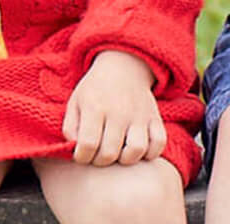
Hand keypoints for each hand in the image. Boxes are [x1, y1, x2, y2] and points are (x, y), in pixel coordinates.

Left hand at [64, 50, 165, 165]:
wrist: (123, 67)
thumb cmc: (95, 90)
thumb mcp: (75, 103)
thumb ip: (70, 129)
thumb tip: (75, 150)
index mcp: (95, 107)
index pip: (87, 145)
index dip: (82, 157)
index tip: (82, 154)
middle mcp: (119, 111)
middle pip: (110, 153)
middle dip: (100, 161)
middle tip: (98, 154)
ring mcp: (139, 115)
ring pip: (136, 150)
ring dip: (125, 159)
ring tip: (118, 152)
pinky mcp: (155, 118)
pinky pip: (159, 143)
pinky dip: (151, 152)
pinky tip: (138, 149)